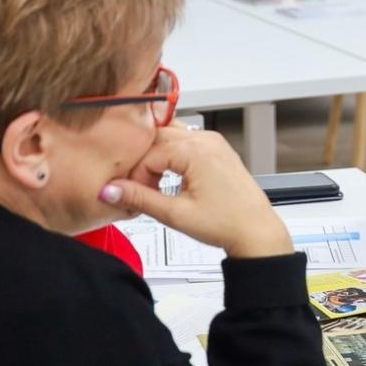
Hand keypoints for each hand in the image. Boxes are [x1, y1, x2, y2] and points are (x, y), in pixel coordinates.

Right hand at [98, 125, 292, 257]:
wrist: (255, 231)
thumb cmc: (226, 223)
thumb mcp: (176, 214)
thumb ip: (140, 199)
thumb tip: (110, 190)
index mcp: (196, 151)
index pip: (148, 154)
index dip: (135, 176)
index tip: (132, 195)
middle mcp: (206, 139)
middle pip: (158, 137)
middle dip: (143, 162)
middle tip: (139, 188)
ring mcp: (214, 142)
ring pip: (171, 135)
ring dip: (157, 155)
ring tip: (154, 183)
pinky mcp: (218, 149)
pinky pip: (187, 141)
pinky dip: (173, 155)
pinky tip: (171, 177)